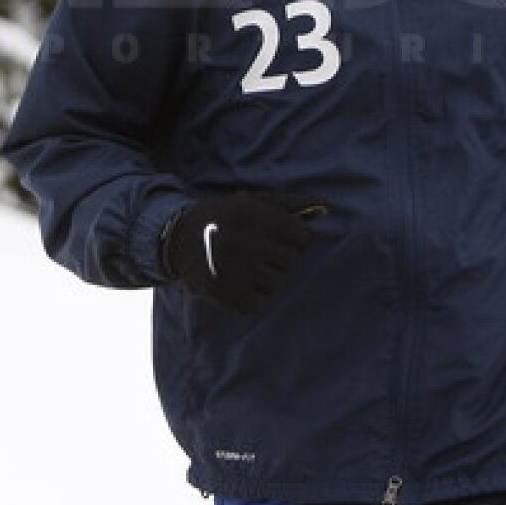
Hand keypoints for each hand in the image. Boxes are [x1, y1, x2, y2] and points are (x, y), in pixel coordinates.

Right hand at [161, 192, 326, 314]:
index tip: (274, 237)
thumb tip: (327, 205)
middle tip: (254, 251)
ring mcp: (236, 269)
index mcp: (254, 215)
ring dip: (264, 277)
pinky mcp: (227, 293)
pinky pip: (259, 303)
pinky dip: (251, 297)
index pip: (303, 237)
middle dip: (277, 257)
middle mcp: (246, 241)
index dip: (292, 239)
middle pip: (291, 261)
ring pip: (277, 283)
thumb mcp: (253, 202)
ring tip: (242, 265)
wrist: (178, 240)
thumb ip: (290, 205)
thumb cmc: (225, 218)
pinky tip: (236, 282)